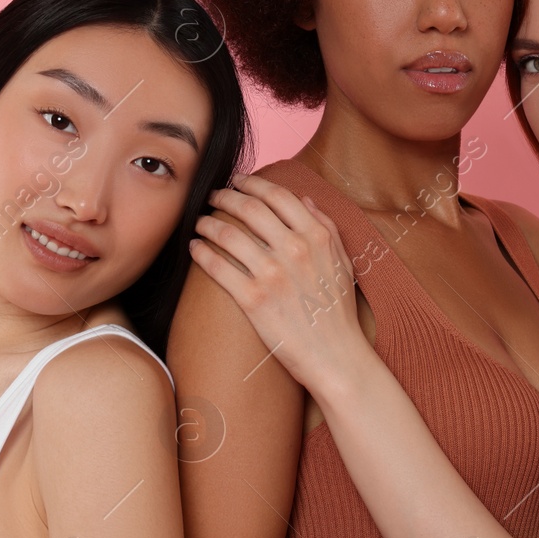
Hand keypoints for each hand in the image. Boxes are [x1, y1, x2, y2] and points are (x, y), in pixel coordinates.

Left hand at [189, 173, 368, 390]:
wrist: (335, 356)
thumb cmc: (339, 311)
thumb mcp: (343, 262)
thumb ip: (327, 227)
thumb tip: (305, 200)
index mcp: (317, 237)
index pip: (278, 196)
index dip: (253, 183)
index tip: (238, 181)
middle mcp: (295, 249)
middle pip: (249, 208)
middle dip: (224, 196)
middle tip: (212, 196)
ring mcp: (272, 274)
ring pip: (228, 234)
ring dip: (207, 222)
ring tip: (200, 222)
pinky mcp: (253, 299)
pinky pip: (217, 266)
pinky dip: (201, 252)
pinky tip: (195, 247)